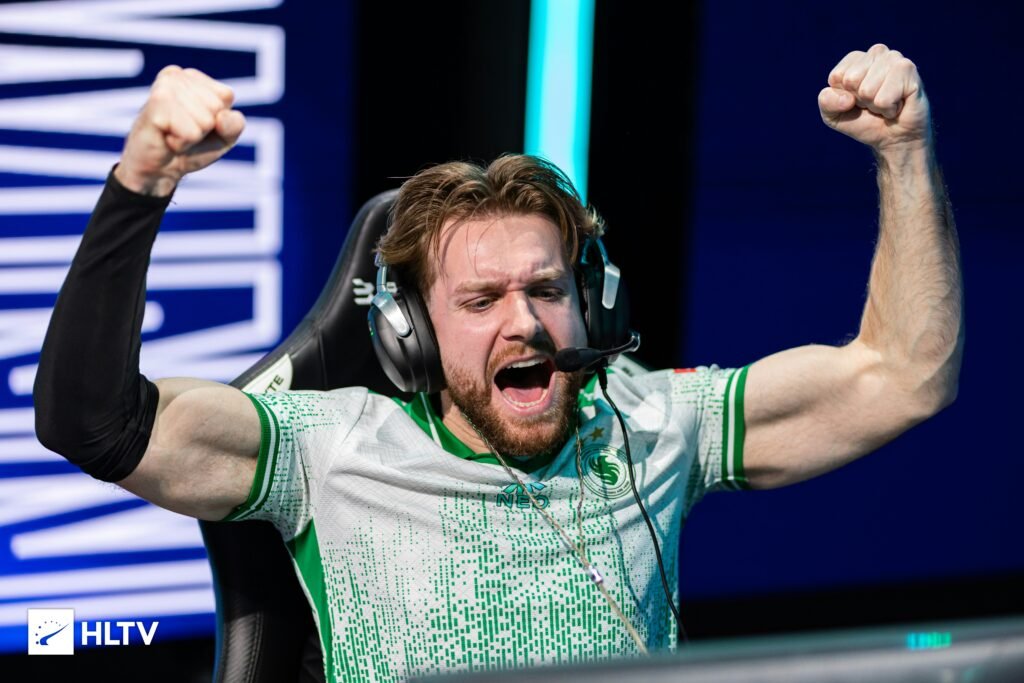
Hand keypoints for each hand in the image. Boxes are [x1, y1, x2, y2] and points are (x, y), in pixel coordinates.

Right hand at [115, 66, 245, 195]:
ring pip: (205, 120)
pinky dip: (182, 143)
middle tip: (183, 132)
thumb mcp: (224, 137)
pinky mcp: (157, 103)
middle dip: (204, 129)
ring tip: (174, 135)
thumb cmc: (190, 148)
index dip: (218, 120)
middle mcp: (176, 75)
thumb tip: (222, 117)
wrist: (158, 169)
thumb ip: (235, 124)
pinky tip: (166, 138)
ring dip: (191, 137)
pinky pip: (191, 132)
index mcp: (192, 77)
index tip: (196, 125)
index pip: (226, 96)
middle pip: (216, 107)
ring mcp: (165, 87)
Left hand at [818, 44, 929, 153]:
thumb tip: (846, 98)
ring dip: (875, 105)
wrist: (894, 138)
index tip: (858, 101)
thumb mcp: (833, 115)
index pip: (837, 77)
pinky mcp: (909, 71)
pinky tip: (898, 105)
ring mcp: (895, 59)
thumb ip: (826, 101)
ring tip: (886, 104)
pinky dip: (888, 109)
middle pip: (851, 80)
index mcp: (856, 59)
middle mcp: (877, 53)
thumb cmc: (864, 122)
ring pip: (867, 90)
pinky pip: (884, 99)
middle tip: (874, 103)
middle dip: (861, 100)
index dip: (844, 96)